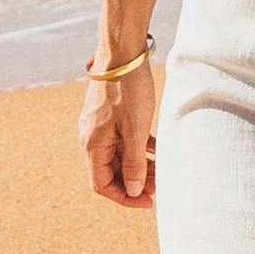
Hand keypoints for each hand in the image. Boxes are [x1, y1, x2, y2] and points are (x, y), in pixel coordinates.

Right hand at [80, 65, 157, 210]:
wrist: (123, 52)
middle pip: (112, 170)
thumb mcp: (135, 130)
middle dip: (135, 181)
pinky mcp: (112, 114)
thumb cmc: (128, 90)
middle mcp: (92, 137)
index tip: (147, 201)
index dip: (124, 197)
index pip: (102, 184)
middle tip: (160, 186)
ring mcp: (101, 125)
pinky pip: (125, 139)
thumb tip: (133, 190)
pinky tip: (158, 149)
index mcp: (93, 144)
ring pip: (120, 155)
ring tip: (162, 170)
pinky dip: (140, 147)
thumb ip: (134, 163)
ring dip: (139, 165)